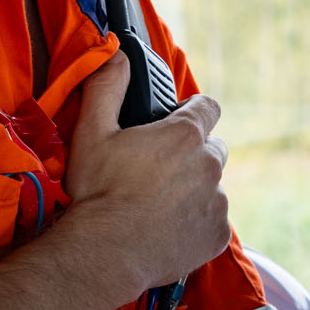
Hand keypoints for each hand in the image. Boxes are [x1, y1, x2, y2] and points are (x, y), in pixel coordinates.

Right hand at [63, 52, 229, 293]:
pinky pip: (213, 222)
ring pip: (212, 187)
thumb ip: (108, 87)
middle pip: (212, 148)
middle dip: (192, 154)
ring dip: (193, 190)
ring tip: (158, 204)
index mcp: (184, 135)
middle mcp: (209, 165)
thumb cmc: (98, 193)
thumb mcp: (92, 133)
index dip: (193, 111)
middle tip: (158, 170)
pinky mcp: (217, 235)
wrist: (105, 253)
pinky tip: (167, 228)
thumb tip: (117, 55)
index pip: (208, 107)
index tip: (178, 121)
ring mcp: (216, 202)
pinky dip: (196, 223)